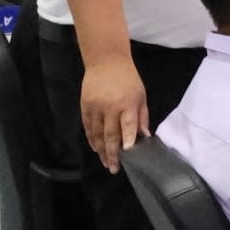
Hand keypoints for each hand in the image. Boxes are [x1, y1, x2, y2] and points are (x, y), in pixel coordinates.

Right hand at [80, 56, 147, 174]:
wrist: (106, 61)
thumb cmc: (128, 79)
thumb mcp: (141, 96)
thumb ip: (142, 117)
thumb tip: (145, 137)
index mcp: (127, 104)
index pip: (127, 124)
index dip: (127, 138)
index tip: (128, 152)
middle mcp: (109, 107)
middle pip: (110, 134)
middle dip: (112, 153)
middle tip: (114, 168)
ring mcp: (95, 107)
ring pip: (97, 134)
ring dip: (101, 150)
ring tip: (105, 163)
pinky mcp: (84, 106)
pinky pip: (88, 127)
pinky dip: (91, 139)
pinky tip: (95, 148)